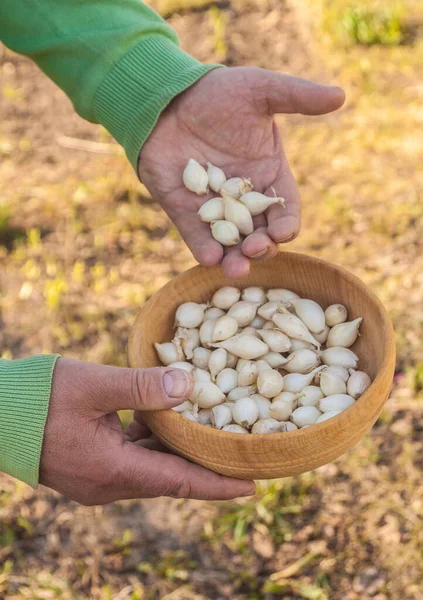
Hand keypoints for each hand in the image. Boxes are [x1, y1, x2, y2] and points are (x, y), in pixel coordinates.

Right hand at [40, 359, 254, 504]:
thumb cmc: (36, 398)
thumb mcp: (93, 384)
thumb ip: (141, 386)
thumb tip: (188, 384)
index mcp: (112, 470)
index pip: (178, 483)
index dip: (217, 485)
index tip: (252, 486)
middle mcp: (107, 483)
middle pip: (169, 477)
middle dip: (204, 465)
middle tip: (239, 451)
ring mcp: (97, 477)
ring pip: (151, 467)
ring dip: (177, 450)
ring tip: (209, 432)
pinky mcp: (90, 464)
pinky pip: (132, 457)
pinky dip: (153, 441)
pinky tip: (165, 418)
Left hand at [139, 67, 344, 277]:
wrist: (169, 98)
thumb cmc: (219, 93)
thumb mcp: (260, 90)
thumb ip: (297, 97)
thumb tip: (340, 95)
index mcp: (269, 177)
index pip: (285, 210)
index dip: (287, 225)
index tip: (283, 232)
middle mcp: (245, 199)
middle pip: (262, 235)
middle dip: (263, 248)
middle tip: (257, 249)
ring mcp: (215, 209)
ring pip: (231, 244)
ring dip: (236, 259)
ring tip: (236, 268)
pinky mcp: (185, 212)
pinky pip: (197, 237)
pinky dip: (204, 250)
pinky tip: (209, 258)